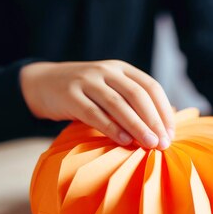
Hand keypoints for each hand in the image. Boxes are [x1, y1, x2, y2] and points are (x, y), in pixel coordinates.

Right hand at [20, 60, 174, 149]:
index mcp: (121, 68)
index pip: (151, 87)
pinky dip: (111, 128)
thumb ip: (132, 102)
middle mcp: (106, 70)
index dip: (164, 111)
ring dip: (137, 126)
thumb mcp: (109, 89)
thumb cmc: (84, 93)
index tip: (170, 134)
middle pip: (137, 95)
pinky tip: (124, 141)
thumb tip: (165, 124)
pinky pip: (94, 114)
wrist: (42, 84)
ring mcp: (87, 81)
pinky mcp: (70, 95)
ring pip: (118, 104)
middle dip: (153, 120)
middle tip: (163, 143)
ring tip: (149, 145)